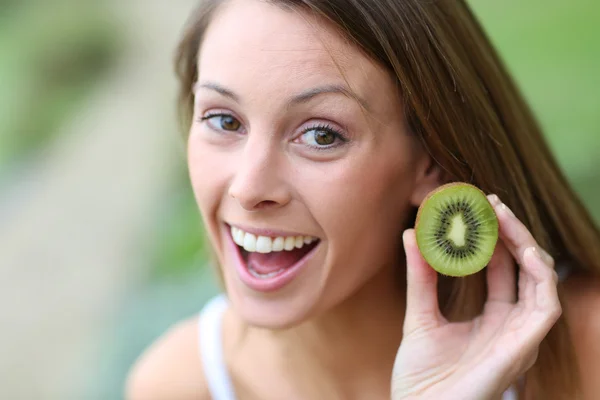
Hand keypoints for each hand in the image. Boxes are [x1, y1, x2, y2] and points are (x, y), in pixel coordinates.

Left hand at [391, 195, 560, 399]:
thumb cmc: (420, 378)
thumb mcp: (419, 316)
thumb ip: (420, 278)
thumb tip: (411, 234)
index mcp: (491, 320)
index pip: (502, 270)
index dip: (494, 238)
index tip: (478, 208)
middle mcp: (511, 326)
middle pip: (524, 270)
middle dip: (511, 233)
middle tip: (491, 202)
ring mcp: (520, 338)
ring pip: (541, 280)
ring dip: (526, 244)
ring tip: (502, 214)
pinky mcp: (524, 348)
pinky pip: (546, 306)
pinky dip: (541, 275)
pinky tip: (522, 248)